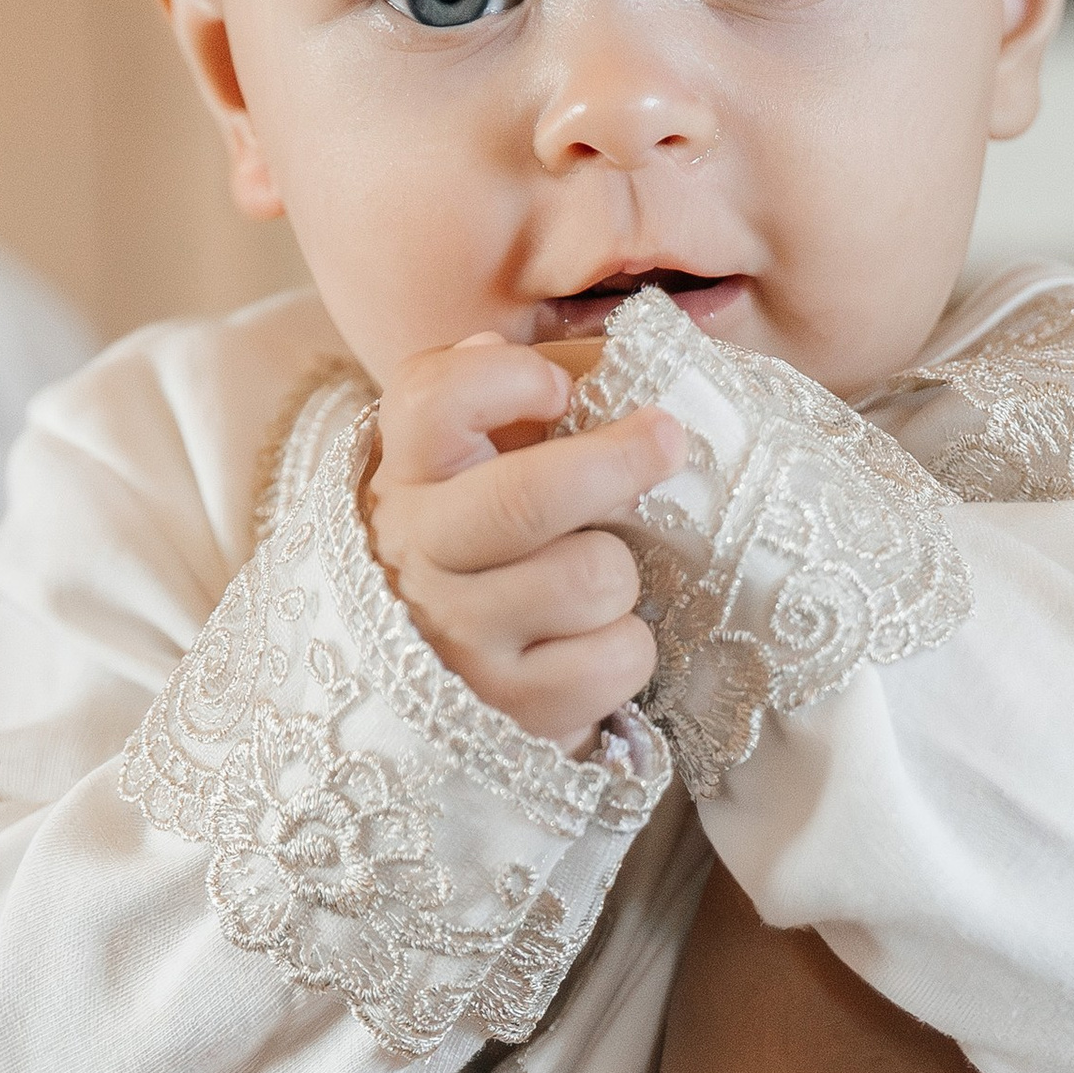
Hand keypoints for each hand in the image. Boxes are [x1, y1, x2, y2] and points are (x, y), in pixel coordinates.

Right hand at [368, 333, 684, 749]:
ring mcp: (460, 642)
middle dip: (619, 461)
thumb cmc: (478, 552)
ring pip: (593, 577)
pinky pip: (617, 657)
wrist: (436, 690)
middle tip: (667, 440)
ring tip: (590, 586)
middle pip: (529, 497)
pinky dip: (627, 649)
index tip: (557, 388)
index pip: (432, 402)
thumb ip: (490, 404)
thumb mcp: (464, 472)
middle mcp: (417, 557)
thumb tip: (531, 360)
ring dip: (621, 576)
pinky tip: (589, 647)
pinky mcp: (511, 712)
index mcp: (407, 478)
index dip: (506, 381)